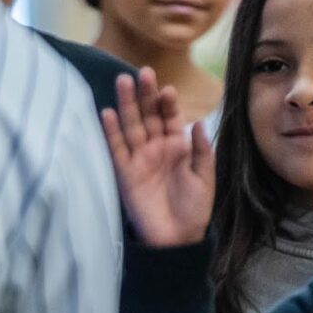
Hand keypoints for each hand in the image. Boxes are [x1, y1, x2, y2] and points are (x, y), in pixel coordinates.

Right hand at [102, 69, 214, 247]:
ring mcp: (139, 159)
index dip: (168, 104)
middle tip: (143, 72)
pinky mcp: (125, 173)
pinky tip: (108, 113)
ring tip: (123, 82)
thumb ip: (201, 151)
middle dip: (146, 95)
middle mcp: (156, 148)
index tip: (167, 90)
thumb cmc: (194, 210)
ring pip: (131, 126)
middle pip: (148, 115)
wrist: (176, 239)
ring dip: (127, 104)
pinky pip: (117, 148)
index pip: (170, 118)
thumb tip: (197, 123)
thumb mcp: (204, 178)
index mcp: (176, 147)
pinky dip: (111, 132)